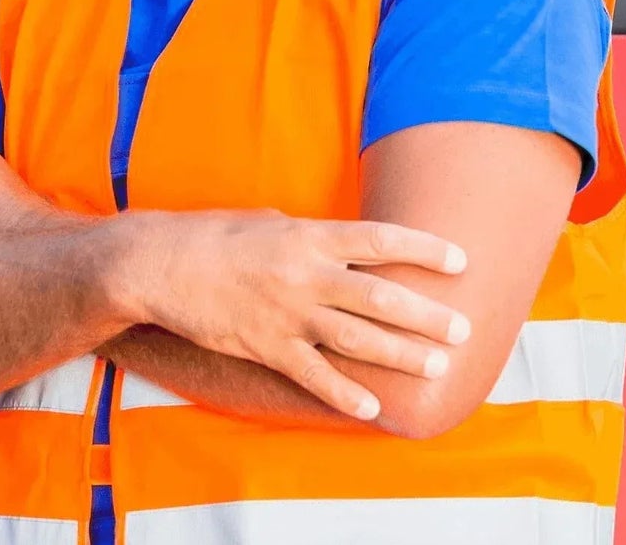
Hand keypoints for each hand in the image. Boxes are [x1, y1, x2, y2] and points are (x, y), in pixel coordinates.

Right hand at [116, 208, 469, 421]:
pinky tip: (373, 406)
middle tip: (463, 329)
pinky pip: (313, 375)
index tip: (460, 260)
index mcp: (310, 235)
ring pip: (357, 339)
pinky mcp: (266, 346)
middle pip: (381, 296)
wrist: (161, 263)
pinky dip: (344, 393)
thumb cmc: (215, 234)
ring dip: (401, 355)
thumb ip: (310, 235)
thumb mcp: (269, 220)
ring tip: (437, 367)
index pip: (381, 239)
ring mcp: (287, 313)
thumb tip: (340, 244)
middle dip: (427, 315)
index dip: (424, 249)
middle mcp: (306, 274)